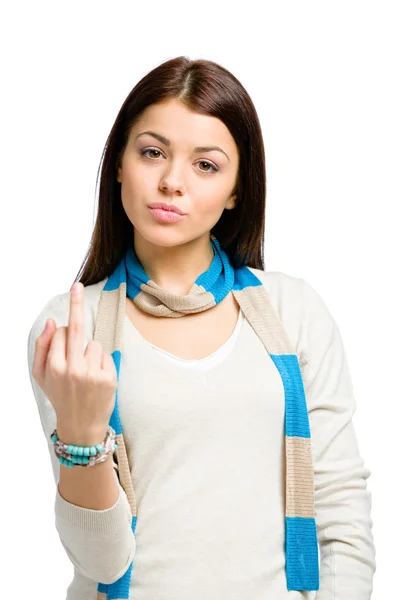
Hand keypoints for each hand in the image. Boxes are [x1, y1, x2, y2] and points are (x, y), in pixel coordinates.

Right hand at [32, 282, 117, 444]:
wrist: (81, 427)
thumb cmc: (61, 397)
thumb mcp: (41, 377)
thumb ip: (42, 348)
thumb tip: (53, 321)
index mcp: (54, 367)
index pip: (62, 332)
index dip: (65, 330)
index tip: (70, 299)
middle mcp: (72, 369)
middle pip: (77, 327)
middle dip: (75, 303)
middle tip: (77, 285)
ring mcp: (92, 373)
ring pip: (94, 343)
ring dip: (91, 353)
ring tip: (87, 373)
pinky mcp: (109, 378)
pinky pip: (107, 355)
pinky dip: (103, 363)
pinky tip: (97, 378)